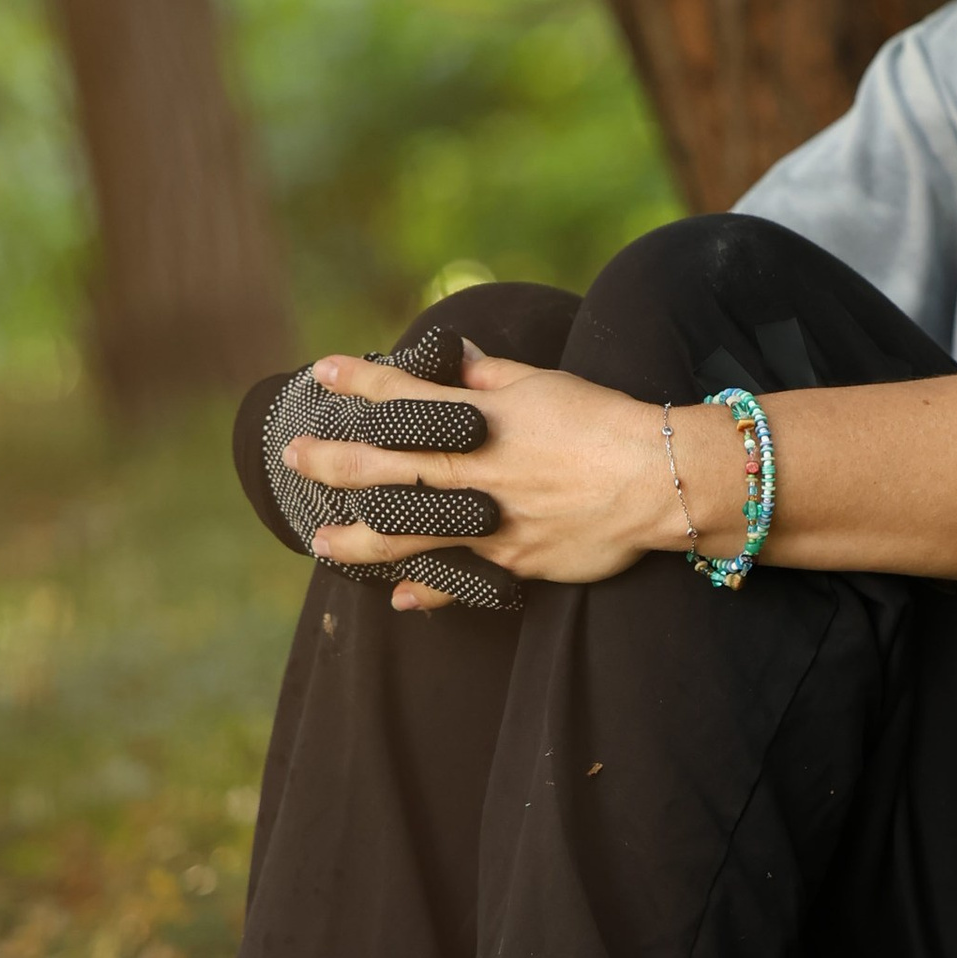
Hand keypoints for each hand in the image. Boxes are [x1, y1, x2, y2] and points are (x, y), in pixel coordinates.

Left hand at [282, 347, 679, 613]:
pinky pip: (461, 575)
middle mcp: (477, 470)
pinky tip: (400, 598)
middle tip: (294, 455)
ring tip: (320, 540)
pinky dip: (430, 589)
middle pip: (386, 466)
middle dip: (333, 460)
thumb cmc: (608, 422)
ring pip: (408, 530)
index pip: (406, 396)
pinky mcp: (515, 560)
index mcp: (483, 419)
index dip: (360, 382)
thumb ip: (493, 376)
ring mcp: (491, 520)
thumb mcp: (548, 384)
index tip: (321, 372)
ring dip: (357, 536)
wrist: (661, 479)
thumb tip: (455, 360)